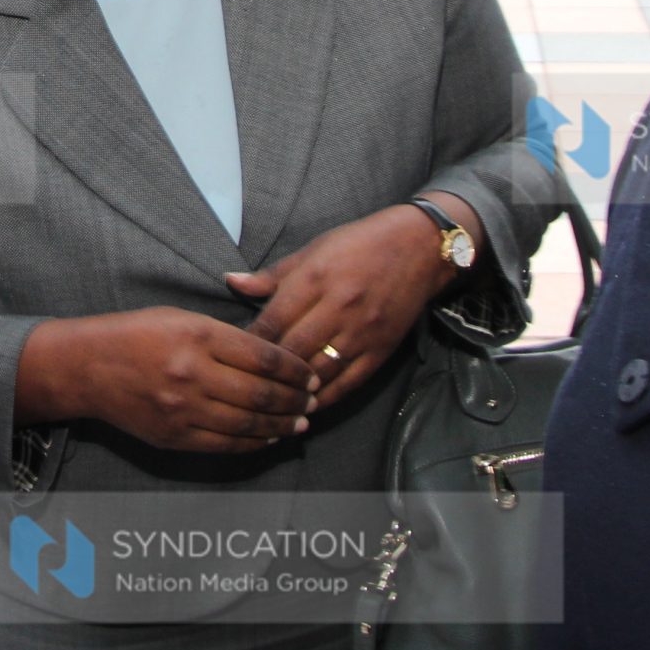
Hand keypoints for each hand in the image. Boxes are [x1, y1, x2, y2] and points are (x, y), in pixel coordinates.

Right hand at [20, 308, 316, 453]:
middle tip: (313, 399)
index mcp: (197, 335)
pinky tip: (270, 437)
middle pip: (259, 393)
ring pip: (247, 423)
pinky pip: (224, 444)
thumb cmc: (138, 333)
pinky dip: (253, 443)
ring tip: (301, 421)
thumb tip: (273, 357)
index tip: (310, 372)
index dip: (293, 368)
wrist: (88, 367)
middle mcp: (191, 373)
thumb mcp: (183, 317)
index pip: (262, 355)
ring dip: (281, 424)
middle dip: (294, 399)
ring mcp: (181, 409)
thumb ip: (226, 335)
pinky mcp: (173, 436)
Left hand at [226, 202, 460, 412]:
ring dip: (295, 390)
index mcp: (315, 278)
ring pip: (319, 371)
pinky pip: (349, 382)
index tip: (233, 357)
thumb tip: (230, 281)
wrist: (418, 247)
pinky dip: (326, 397)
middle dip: (268, 371)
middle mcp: (337, 306)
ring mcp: (361, 331)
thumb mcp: (312, 250)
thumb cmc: (358, 244)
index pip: (272, 321)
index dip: (249, 343)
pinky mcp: (381, 348)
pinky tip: (309, 405)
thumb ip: (272, 275)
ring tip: (274, 402)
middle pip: (292, 351)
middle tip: (248, 385)